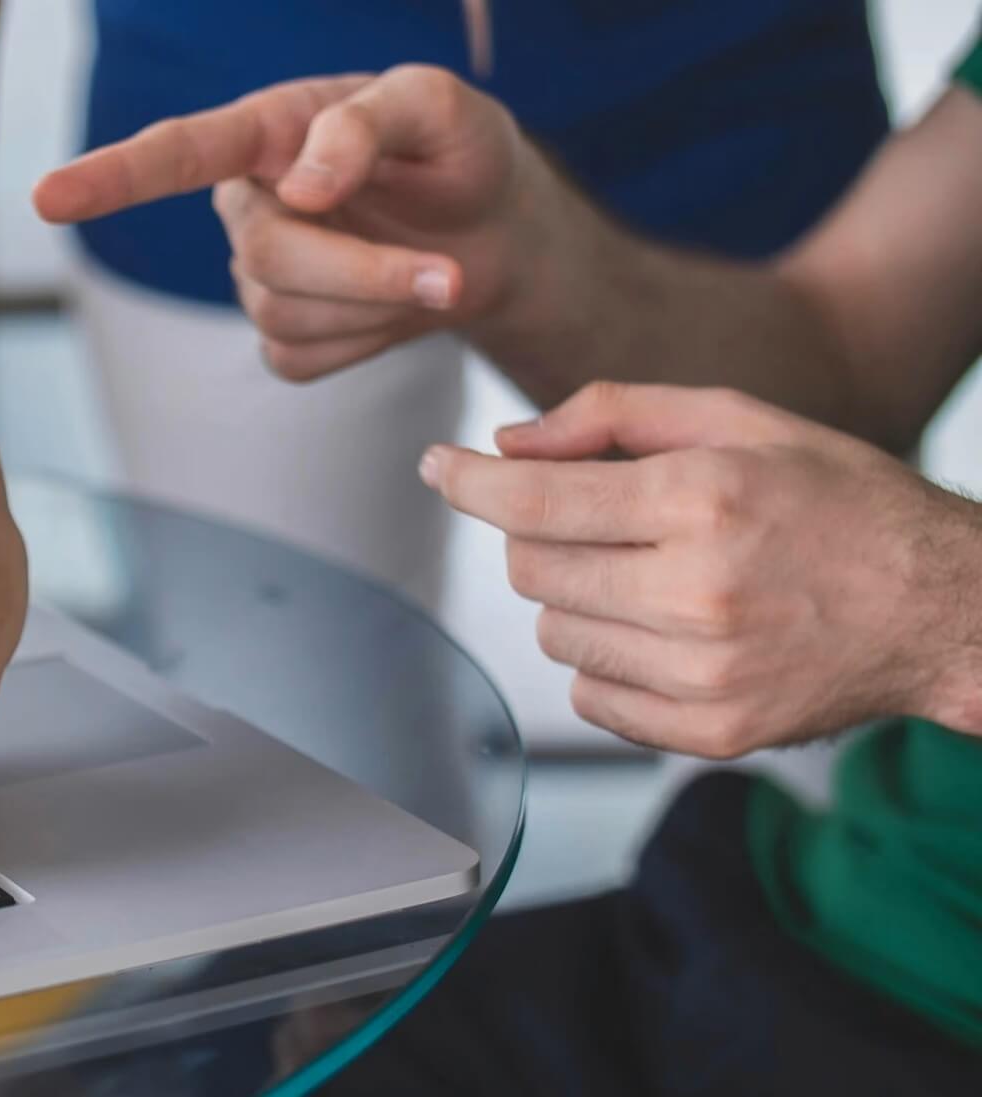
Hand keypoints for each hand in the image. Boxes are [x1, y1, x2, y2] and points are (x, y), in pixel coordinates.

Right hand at [34, 66, 545, 380]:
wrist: (496, 232)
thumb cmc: (458, 151)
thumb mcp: (438, 107)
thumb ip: (367, 124)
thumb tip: (301, 187)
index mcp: (267, 131)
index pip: (175, 154)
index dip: (109, 178)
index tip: (46, 199)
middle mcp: (247, 202)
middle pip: (265, 257)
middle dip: (362, 273)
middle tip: (448, 275)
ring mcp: (259, 275)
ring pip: (284, 315)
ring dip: (377, 305)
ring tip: (436, 273)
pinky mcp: (284, 336)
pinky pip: (301, 360)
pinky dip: (366, 343)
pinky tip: (393, 309)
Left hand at [420, 382, 981, 755]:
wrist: (943, 608)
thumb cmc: (839, 502)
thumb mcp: (739, 420)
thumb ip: (612, 415)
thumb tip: (507, 446)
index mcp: (703, 501)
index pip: (533, 502)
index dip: (468, 483)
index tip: (438, 467)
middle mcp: (698, 592)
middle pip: (531, 569)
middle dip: (542, 535)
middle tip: (601, 520)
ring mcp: (704, 674)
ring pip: (553, 634)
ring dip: (576, 599)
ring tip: (651, 576)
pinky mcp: (711, 733)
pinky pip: (591, 697)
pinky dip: (605, 663)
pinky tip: (664, 631)